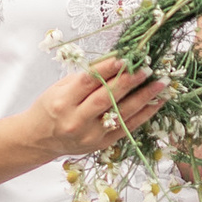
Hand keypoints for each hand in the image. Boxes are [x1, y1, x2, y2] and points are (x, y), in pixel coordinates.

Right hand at [23, 57, 167, 157]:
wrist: (40, 139)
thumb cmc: (51, 107)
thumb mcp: (60, 87)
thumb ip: (87, 77)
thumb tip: (117, 60)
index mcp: (63, 101)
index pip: (88, 81)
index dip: (108, 68)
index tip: (125, 56)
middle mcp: (76, 120)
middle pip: (106, 98)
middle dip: (129, 81)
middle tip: (147, 68)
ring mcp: (91, 135)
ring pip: (121, 114)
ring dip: (143, 97)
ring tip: (160, 84)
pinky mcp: (102, 144)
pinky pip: (127, 128)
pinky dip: (144, 114)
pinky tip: (157, 102)